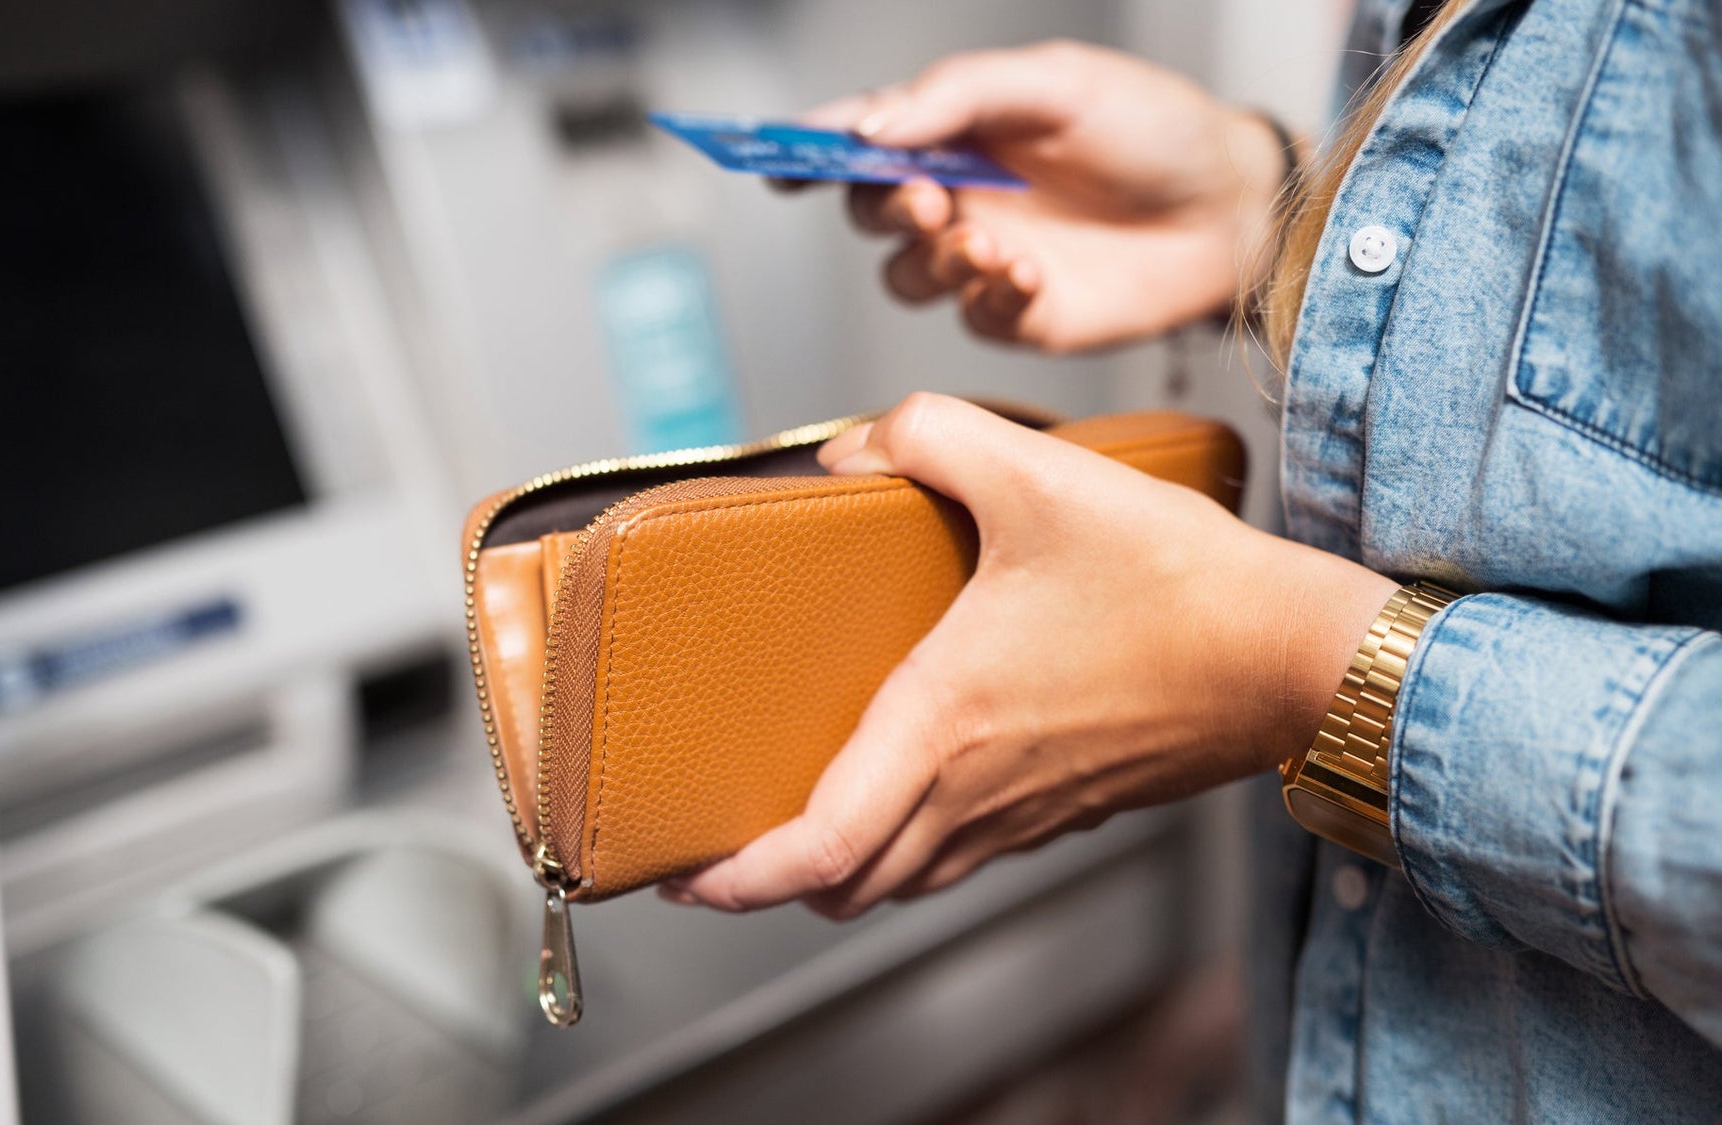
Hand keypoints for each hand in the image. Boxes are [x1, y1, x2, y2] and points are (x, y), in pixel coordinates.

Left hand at [663, 396, 1393, 916]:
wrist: (1298, 657)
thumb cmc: (1181, 583)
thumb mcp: (1041, 474)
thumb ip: (929, 436)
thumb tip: (852, 449)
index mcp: (945, 723)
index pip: (819, 848)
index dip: (739, 878)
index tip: (684, 875)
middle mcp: (975, 790)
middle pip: (846, 888)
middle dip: (770, 883)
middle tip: (718, 847)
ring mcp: (1024, 814)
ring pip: (905, 883)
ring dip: (840, 872)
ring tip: (794, 828)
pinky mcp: (1066, 811)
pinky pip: (963, 858)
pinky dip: (909, 853)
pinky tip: (908, 793)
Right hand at [793, 42, 1289, 351]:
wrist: (1232, 207)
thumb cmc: (1151, 127)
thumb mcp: (1053, 84)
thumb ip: (956, 95)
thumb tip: (867, 127)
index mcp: (955, 129)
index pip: (859, 138)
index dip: (807, 150)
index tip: (774, 160)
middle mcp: (957, 195)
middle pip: (868, 212)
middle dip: (884, 207)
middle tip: (928, 197)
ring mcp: (981, 259)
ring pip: (905, 276)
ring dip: (934, 260)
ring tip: (990, 242)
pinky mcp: (1017, 314)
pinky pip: (971, 316)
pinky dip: (990, 295)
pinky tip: (1030, 273)